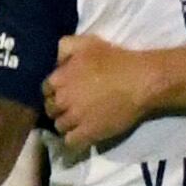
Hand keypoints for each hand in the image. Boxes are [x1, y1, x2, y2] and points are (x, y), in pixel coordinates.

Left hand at [45, 35, 159, 146]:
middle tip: (72, 107)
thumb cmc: (116, 60)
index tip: (64, 92)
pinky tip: (81, 135)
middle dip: (58, 108)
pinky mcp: (88, 133)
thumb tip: (55, 60)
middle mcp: (63, 99)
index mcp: (60, 78)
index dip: (54, 91)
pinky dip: (73, 140)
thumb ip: (65, 47)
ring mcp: (75, 118)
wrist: (140, 82)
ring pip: (59, 126)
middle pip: (50, 109)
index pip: (45, 89)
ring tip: (78, 121)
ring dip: (66, 124)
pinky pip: (70, 142)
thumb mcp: (88, 42)